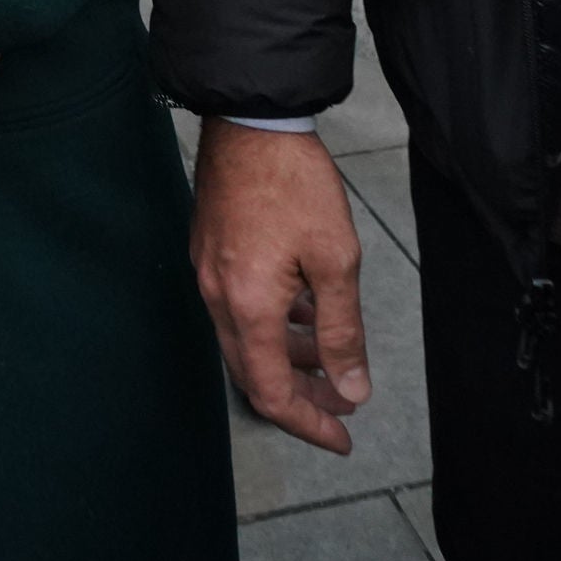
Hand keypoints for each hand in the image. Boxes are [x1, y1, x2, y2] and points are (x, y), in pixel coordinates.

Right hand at [190, 119, 370, 453]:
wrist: (250, 121)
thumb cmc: (295, 183)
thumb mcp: (335, 259)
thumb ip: (341, 331)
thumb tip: (351, 388)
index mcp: (248, 307)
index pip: (272, 392)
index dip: (308, 423)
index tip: (343, 438)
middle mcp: (218, 299)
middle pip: (254, 375)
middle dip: (300, 397)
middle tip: (342, 406)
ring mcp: (209, 275)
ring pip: (246, 342)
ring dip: (288, 361)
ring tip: (331, 362)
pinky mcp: (210, 253)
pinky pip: (239, 311)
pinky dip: (273, 327)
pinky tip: (304, 314)